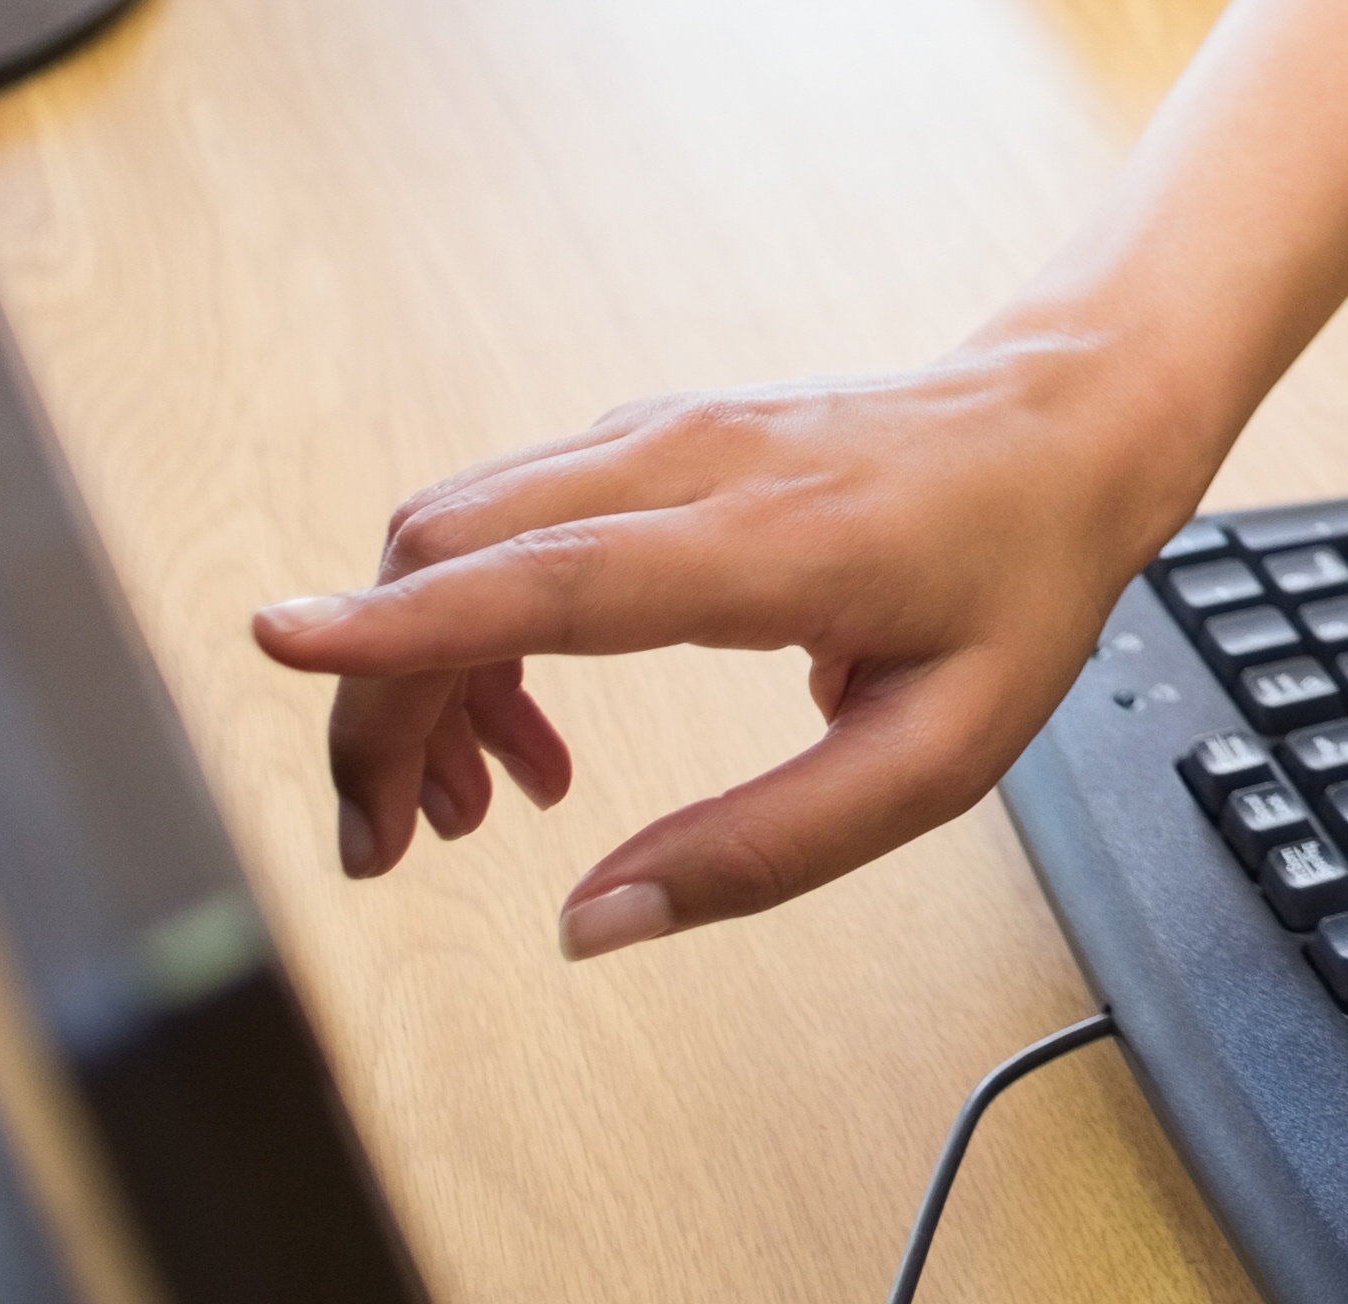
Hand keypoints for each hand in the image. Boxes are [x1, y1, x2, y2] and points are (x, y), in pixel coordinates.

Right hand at [248, 330, 1195, 952]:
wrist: (1068, 422)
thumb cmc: (1018, 582)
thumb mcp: (938, 757)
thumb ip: (767, 848)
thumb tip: (594, 924)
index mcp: (765, 546)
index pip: (546, 574)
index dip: (405, 625)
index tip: (280, 640)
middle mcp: (689, 463)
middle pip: (456, 556)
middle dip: (382, 704)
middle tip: (391, 846)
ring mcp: (662, 436)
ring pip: (460, 533)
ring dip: (421, 671)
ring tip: (473, 808)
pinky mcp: (650, 440)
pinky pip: (509, 524)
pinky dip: (472, 623)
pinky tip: (528, 733)